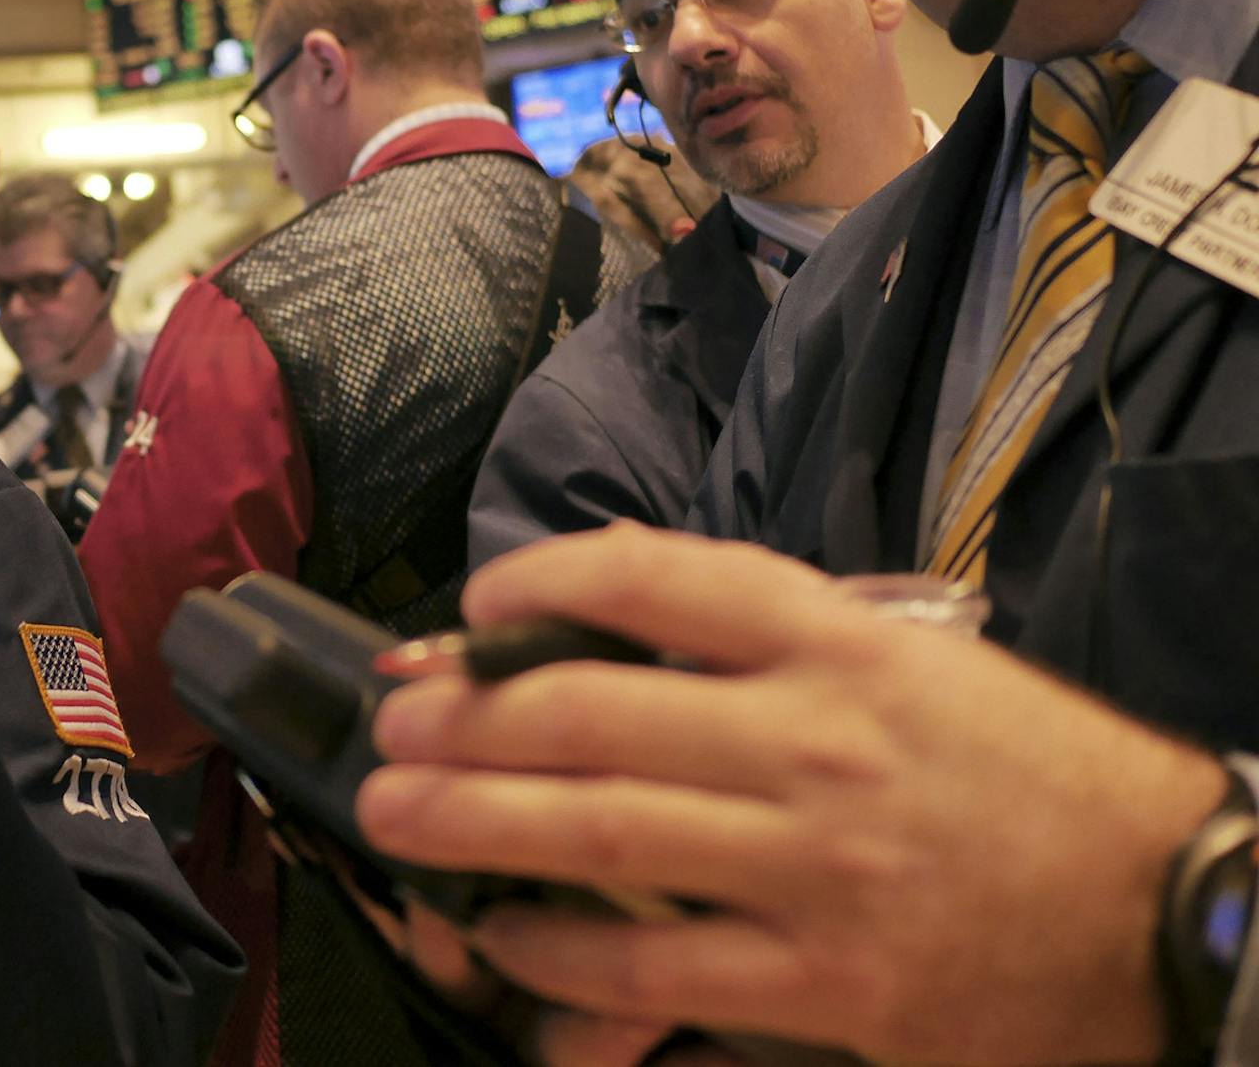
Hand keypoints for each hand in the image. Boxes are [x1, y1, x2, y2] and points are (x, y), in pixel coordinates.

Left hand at [355, 522, 1227, 1065]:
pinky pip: (654, 966)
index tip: (475, 606)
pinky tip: (502, 934)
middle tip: (394, 717)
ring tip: (394, 810)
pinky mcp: (829, 987)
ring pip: (598, 834)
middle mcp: (815, 742)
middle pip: (588, 711)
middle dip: (464, 713)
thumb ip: (775, 637)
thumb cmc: (1029, 774)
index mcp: (839, 646)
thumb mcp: (917, 662)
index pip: (655, 582)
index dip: (540, 583)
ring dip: (473, 820)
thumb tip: (621, 620)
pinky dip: (558, 950)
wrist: (1175, 912)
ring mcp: (816, 868)